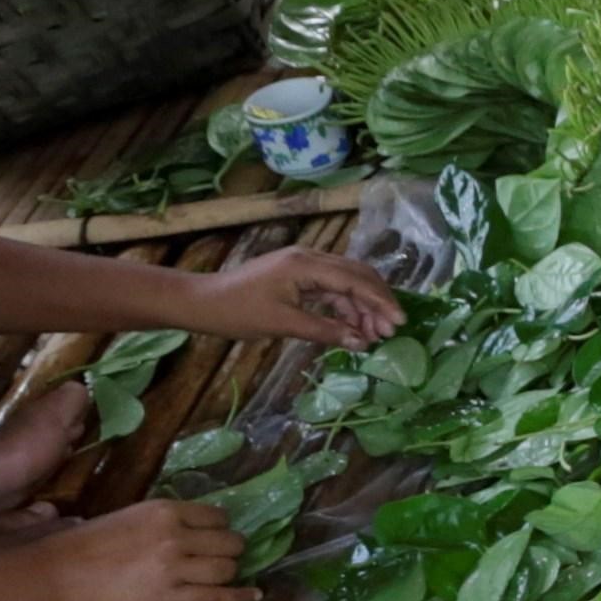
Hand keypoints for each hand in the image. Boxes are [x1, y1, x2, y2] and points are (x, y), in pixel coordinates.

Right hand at [35, 499, 257, 600]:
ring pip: (226, 568)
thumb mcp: (129, 518)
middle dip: (231, 551)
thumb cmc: (84, 544)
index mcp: (165, 510)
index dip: (221, 528)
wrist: (58, 574)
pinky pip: (216, 597)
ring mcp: (174, 567)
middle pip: (229, 542)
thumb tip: (188, 528)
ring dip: (231, 573)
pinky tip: (255, 596)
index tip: (220, 536)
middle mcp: (176, 534)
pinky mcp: (169, 597)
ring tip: (227, 576)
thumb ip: (161, 521)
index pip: (216, 516)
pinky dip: (240, 597)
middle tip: (225, 558)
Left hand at [198, 245, 400, 343]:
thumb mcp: (282, 324)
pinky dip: (344, 307)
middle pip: (356, 275)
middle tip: (390, 330)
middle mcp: (309, 258)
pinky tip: (352, 327)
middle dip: (377, 302)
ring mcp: (303, 266)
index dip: (380, 301)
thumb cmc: (237, 312)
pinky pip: (330, 289)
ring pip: (345, 283)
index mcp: (305, 264)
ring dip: (362, 307)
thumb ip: (324, 330)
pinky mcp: (297, 277)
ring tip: (373, 334)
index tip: (399, 322)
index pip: (354, 280)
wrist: (201, 303)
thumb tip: (361, 342)